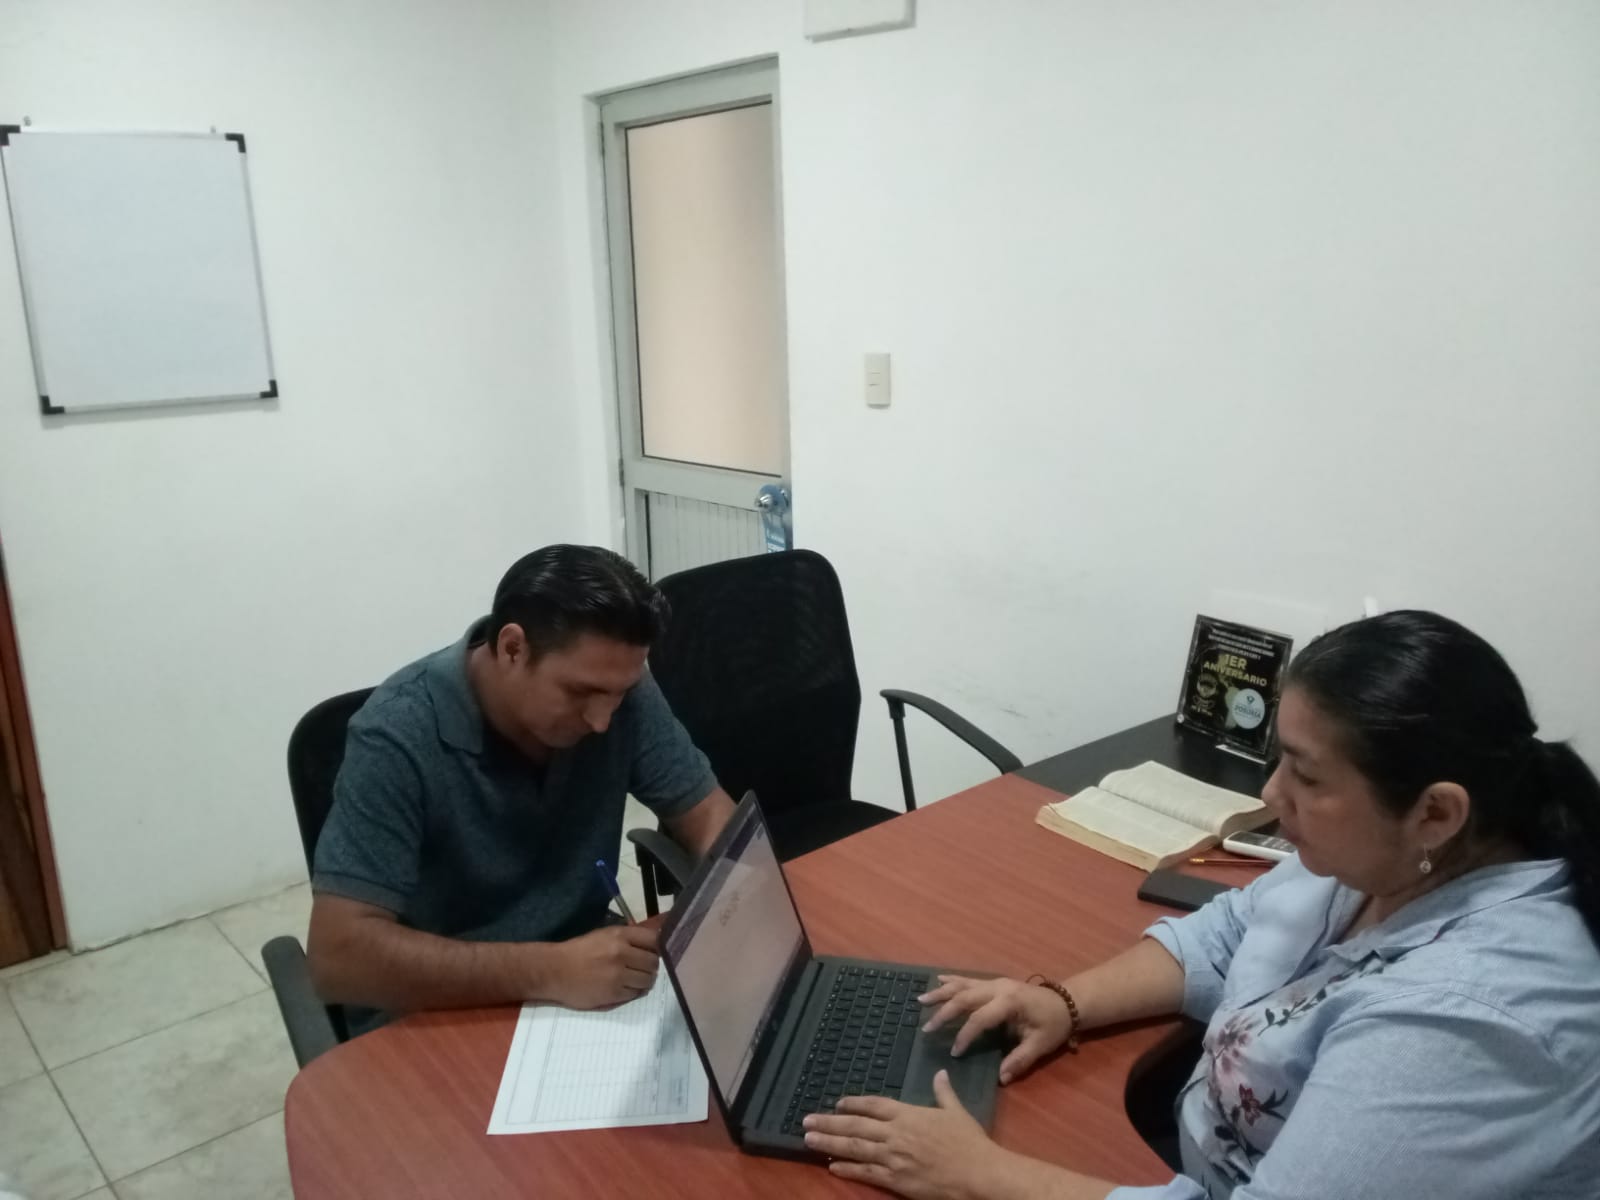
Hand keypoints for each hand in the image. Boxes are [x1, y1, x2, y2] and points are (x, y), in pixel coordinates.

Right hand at [549, 925, 658, 1008]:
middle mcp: (621, 953)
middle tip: (642, 969)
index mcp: (620, 935)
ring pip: (648, 980)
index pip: (654, 940)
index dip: (657, 948)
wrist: (555, 971)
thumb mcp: (604, 935)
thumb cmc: (579, 951)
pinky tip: (624, 988)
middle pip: (654, 962)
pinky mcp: (613, 994)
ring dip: (644, 981)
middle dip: (651, 966)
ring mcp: (618, 975)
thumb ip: (628, 938)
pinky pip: (635, 994)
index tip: (654, 952)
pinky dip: (634, 992)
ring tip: (633, 980)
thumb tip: (654, 943)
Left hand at [803, 1070, 1002, 1199]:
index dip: (854, 1103)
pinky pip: (866, 1173)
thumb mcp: (956, 1111)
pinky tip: (832, 1166)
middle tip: (806, 1120)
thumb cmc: (969, 1141)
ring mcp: (893, 1157)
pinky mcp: (895, 1180)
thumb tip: (940, 1073)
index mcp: (908, 1114)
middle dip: (829, 1122)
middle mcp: (895, 1133)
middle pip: (855, 1125)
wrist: (977, 1173)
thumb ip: (943, 1093)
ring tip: (809, 1139)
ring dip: (830, 1143)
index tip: (837, 1103)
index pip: (874, 1105)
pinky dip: (848, 1169)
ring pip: (854, 1148)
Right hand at [921, 974, 1072, 1083]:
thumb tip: (1001, 1078)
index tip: (954, 1052)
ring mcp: (995, 982)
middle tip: (927, 1028)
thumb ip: (1020, 1060)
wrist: (1067, 1002)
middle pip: (964, 998)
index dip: (965, 1036)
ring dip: (941, 993)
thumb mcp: (1041, 1045)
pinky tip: (937, 980)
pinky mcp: (994, 982)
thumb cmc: (1054, 1024)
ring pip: (962, 985)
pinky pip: (969, 979)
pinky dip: (952, 980)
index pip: (979, 1019)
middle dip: (944, 1012)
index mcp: (1009, 1003)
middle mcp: (998, 988)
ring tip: (921, 1000)